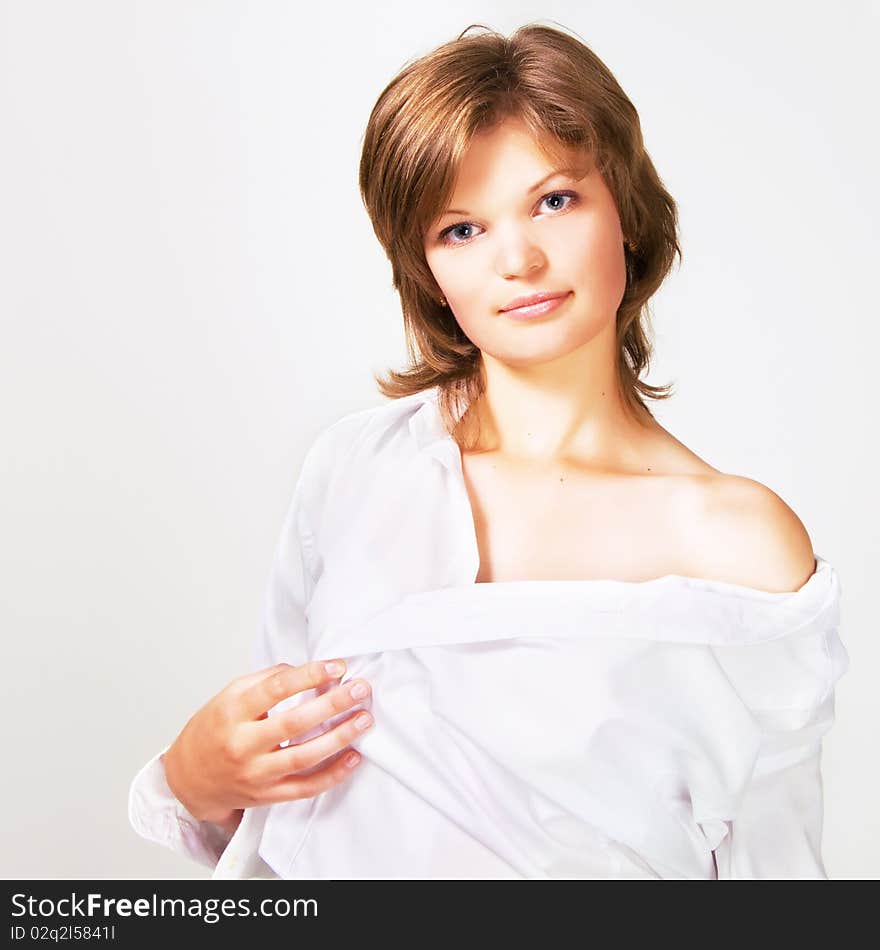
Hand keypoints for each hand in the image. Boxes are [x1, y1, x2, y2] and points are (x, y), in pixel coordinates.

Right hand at [162, 660, 372, 827]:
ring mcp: (255, 774)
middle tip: (361, 689)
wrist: (188, 778)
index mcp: (232, 713)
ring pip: (304, 758)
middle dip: (333, 704)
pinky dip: (333, 774)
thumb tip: (306, 670)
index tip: (337, 667)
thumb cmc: (213, 729)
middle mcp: (242, 745)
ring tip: (364, 719)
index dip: (309, 675)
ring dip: (340, 738)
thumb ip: (266, 680)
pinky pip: (305, 788)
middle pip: (294, 723)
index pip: (275, 690)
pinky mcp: (267, 796)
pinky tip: (354, 757)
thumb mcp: (229, 695)